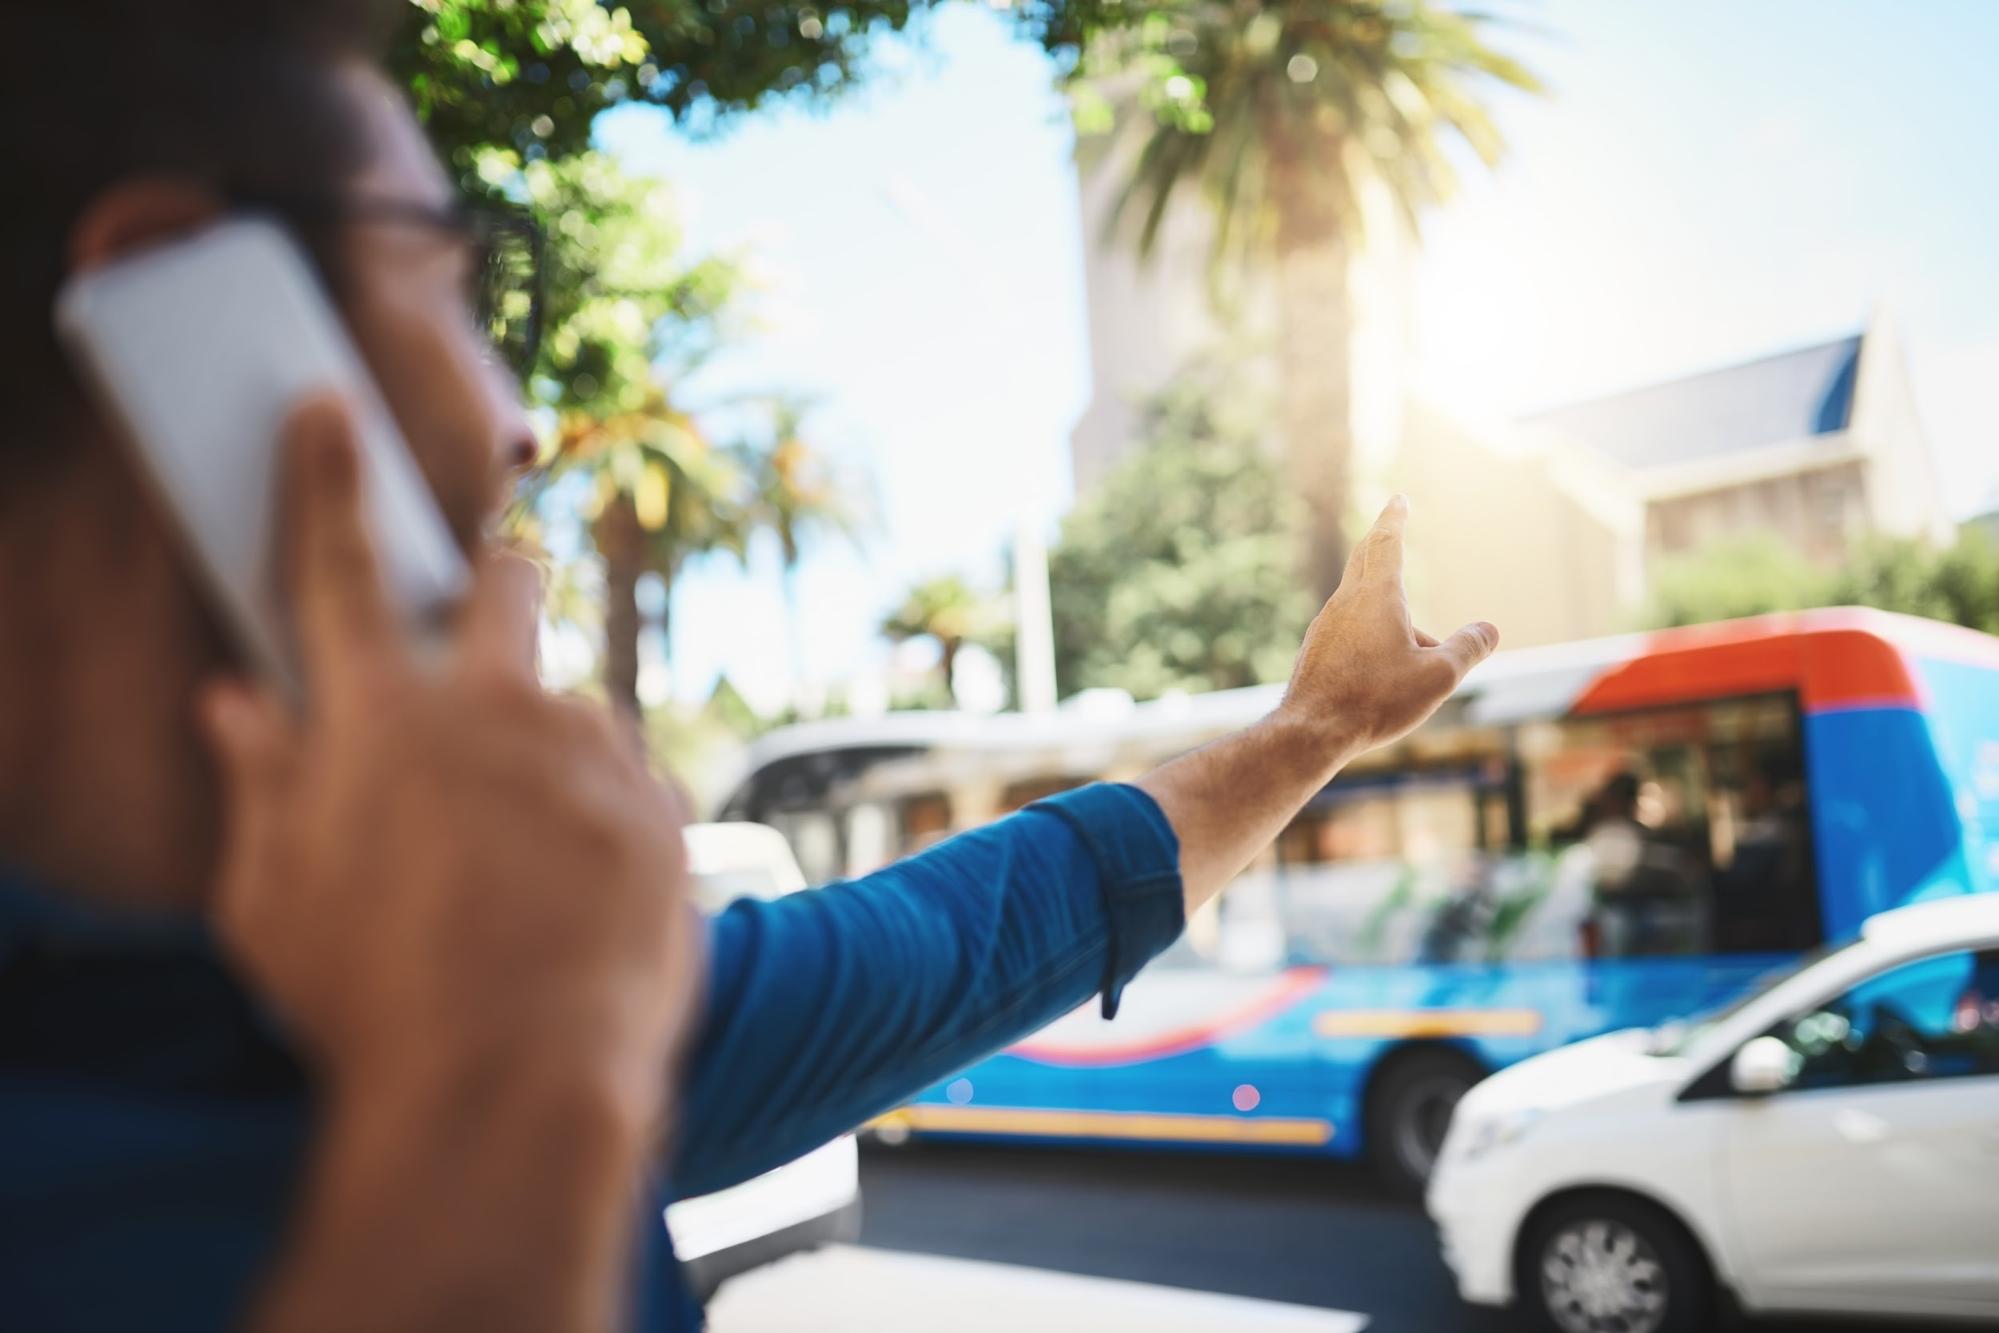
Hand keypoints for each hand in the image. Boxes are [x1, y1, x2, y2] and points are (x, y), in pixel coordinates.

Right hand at [199, 397, 698, 1120]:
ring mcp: (590, 750)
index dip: (327, 479)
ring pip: (574, 701)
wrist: (523, 1082)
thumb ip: (259, 787)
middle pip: (502, 583)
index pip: (337, 568)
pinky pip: (630, 782)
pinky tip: (579, 891)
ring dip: (552, 744)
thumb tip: (234, 704)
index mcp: (377, 720)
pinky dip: (605, 815)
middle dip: (492, 576)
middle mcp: (492, 707)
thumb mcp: (273, 906)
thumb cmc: (376, 1004)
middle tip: (486, 604)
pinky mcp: (662, 802)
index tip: (329, 408)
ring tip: (527, 853)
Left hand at [1277, 495, 1497, 760]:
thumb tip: (1489, 630)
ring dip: (1389, 609)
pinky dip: (1371, 633)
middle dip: (1381, 540)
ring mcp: (1326, 627)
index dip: (1395, 518)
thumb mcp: (1439, 677)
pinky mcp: (1316, 651)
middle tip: (1390, 526)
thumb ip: (1468, 649)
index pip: (1387, 542)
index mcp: (1376, 596)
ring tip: (1421, 651)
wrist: (1312, 732)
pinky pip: (1349, 630)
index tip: (1398, 499)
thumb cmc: (1376, 701)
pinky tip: (1382, 671)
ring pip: (1361, 604)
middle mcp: (1345, 603)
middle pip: (1364, 559)